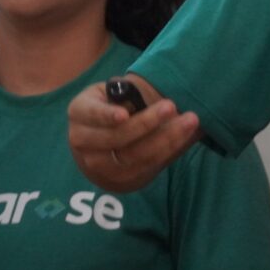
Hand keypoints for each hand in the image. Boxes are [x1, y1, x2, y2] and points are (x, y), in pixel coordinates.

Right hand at [67, 78, 200, 192]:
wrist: (104, 144)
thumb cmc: (115, 108)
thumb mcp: (116, 96)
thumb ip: (132, 95)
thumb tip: (166, 90)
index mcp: (80, 111)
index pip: (90, 113)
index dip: (105, 115)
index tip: (124, 114)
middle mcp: (82, 140)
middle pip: (116, 137)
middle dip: (146, 123)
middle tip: (172, 106)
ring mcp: (97, 164)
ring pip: (133, 155)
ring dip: (165, 138)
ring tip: (189, 121)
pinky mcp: (117, 179)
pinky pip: (145, 165)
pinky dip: (169, 149)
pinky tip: (187, 135)